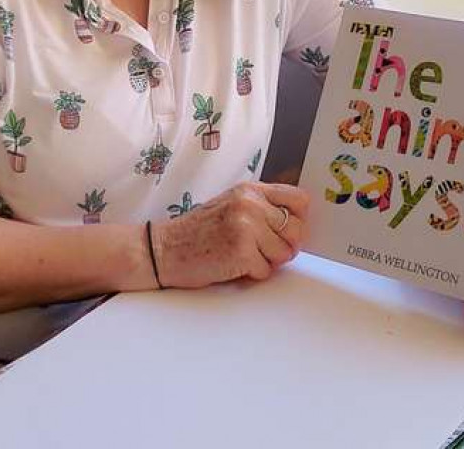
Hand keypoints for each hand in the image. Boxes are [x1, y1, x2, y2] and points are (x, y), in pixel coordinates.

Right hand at [151, 182, 308, 288]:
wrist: (164, 249)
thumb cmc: (197, 231)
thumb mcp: (231, 205)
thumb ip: (261, 207)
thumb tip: (297, 223)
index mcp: (250, 190)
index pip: (299, 199)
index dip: (299, 219)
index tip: (289, 230)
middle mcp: (250, 204)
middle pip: (296, 230)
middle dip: (285, 246)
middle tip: (265, 251)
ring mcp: (246, 227)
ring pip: (284, 253)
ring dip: (267, 262)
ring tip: (243, 256)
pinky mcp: (241, 252)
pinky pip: (266, 271)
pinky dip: (252, 274)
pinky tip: (233, 265)